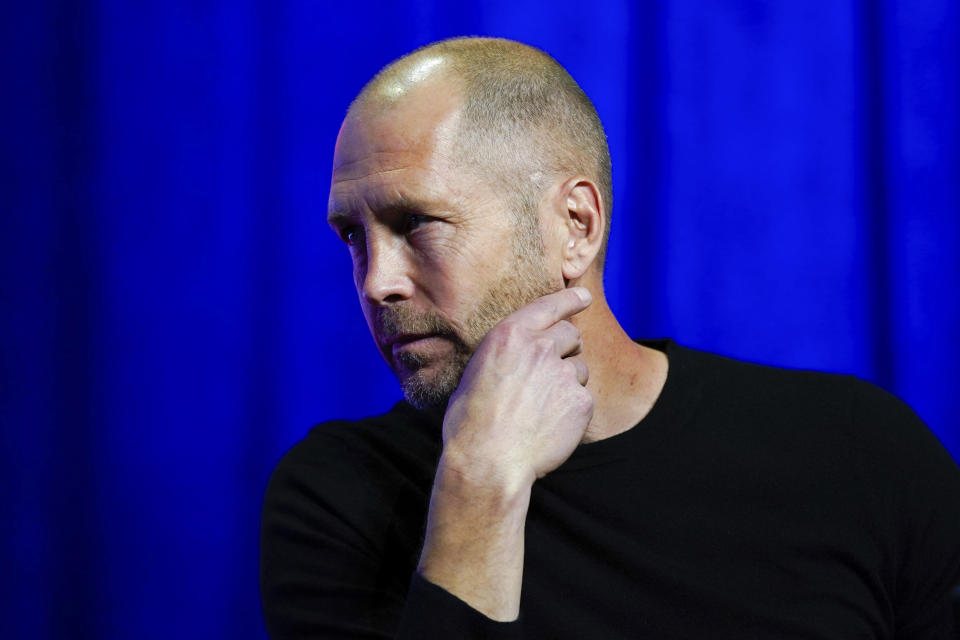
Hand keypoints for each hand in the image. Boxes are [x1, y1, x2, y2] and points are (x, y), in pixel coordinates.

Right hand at [441, 287, 593, 489]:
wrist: (488, 462)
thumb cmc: (470, 423)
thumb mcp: (475, 374)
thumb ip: (505, 355)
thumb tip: (516, 359)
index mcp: (510, 335)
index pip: (549, 305)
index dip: (570, 299)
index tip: (584, 297)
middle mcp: (541, 347)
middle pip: (570, 335)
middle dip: (566, 347)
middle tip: (551, 372)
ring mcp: (564, 374)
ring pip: (579, 369)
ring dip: (568, 381)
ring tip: (542, 407)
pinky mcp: (581, 401)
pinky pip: (583, 397)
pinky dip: (572, 409)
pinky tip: (551, 425)